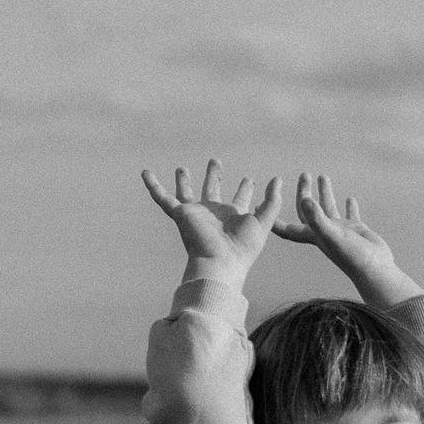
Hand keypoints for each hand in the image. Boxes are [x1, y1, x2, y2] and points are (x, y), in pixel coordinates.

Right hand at [141, 161, 280, 283]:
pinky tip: (145, 173)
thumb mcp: (264, 221)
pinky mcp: (181, 215)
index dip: (245, 189)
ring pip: (187, 194)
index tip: (249, 179)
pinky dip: (153, 186)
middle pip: (213, 192)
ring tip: (182, 168)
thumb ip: (272, 200)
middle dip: (214, 176)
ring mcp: (196, 214)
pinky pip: (162, 198)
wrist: (220, 262)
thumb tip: (278, 179)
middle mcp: (214, 214)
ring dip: (184, 181)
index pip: (240, 199)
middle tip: (215, 162)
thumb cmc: (243, 248)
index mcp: (234, 217)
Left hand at [271, 172, 402, 285]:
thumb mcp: (333, 234)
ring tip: (323, 176)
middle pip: (308, 211)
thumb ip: (318, 218)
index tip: (262, 204)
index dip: (274, 219)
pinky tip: (349, 198)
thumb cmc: (353, 256)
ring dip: (325, 193)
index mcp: (313, 236)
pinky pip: (350, 215)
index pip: (287, 228)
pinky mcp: (356, 231)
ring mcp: (340, 231)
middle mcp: (324, 233)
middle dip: (304, 192)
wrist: (376, 270)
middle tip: (305, 174)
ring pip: (329, 208)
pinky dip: (348, 206)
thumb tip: (304, 199)